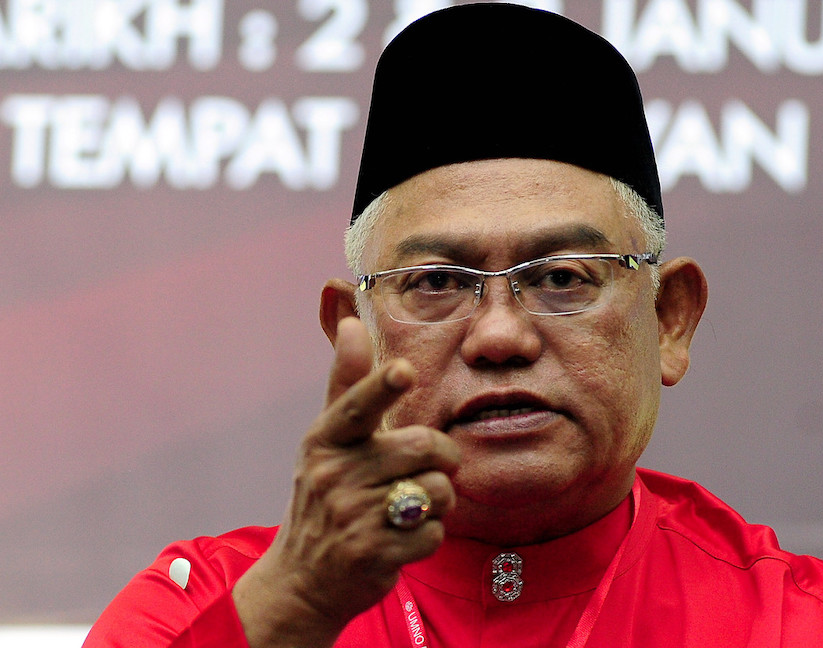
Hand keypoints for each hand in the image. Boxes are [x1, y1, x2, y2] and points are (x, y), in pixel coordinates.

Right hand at [233, 317, 459, 647]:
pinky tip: (402, 537)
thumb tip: (352, 321)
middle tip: (430, 467)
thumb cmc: (324, 496)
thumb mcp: (327, 440)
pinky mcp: (374, 554)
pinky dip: (429, 536)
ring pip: (436, 489)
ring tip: (408, 507)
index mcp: (324, 440)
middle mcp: (333, 475)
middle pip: (423, 446)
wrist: (302, 579)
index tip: (402, 370)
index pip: (355, 406)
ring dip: (437, 500)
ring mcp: (352, 517)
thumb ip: (348, 383)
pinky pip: (434, 532)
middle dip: (442, 457)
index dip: (381, 386)